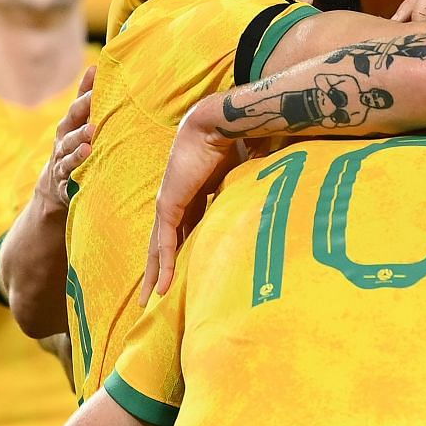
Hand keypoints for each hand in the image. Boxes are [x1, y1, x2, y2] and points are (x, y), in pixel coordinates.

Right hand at [37, 67, 95, 210]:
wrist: (54, 183)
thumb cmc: (72, 144)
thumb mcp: (77, 122)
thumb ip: (86, 97)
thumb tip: (96, 67)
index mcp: (68, 124)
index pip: (77, 108)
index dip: (86, 95)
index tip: (98, 79)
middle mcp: (63, 141)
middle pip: (72, 128)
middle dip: (82, 119)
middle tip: (94, 115)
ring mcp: (62, 160)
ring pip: (69, 152)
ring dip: (78, 147)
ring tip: (89, 143)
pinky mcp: (65, 181)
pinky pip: (70, 175)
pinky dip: (76, 169)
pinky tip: (86, 164)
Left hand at [142, 95, 245, 302]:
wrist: (220, 123)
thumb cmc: (235, 141)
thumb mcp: (243, 175)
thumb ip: (247, 189)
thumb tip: (276, 195)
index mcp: (194, 193)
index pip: (184, 229)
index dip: (180, 251)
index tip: (181, 271)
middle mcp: (178, 200)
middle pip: (165, 243)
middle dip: (159, 269)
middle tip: (152, 295)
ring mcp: (170, 203)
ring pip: (158, 248)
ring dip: (154, 275)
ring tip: (148, 301)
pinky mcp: (169, 205)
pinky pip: (166, 242)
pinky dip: (163, 266)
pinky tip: (161, 287)